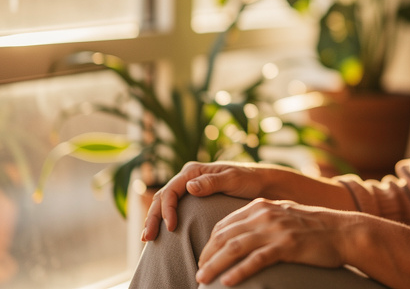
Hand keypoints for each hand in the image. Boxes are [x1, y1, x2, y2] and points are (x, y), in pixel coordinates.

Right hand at [141, 161, 270, 241]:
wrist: (262, 184)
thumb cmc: (249, 180)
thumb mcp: (233, 180)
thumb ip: (212, 182)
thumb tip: (189, 187)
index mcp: (194, 171)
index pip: (171, 190)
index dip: (167, 209)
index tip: (171, 227)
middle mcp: (188, 177)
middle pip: (162, 197)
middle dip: (153, 217)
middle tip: (147, 238)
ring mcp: (190, 187)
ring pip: (164, 203)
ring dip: (155, 219)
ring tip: (147, 238)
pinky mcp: (194, 198)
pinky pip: (174, 208)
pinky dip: (164, 219)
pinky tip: (161, 234)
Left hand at [195, 199, 351, 286]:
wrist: (343, 231)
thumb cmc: (313, 227)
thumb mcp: (283, 215)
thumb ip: (262, 220)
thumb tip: (242, 233)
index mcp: (261, 206)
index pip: (225, 224)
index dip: (210, 242)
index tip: (203, 257)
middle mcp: (265, 214)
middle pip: (226, 235)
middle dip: (208, 255)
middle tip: (198, 272)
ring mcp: (276, 229)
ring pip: (236, 248)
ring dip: (216, 265)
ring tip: (203, 279)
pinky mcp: (287, 245)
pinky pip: (257, 259)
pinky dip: (239, 271)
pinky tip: (228, 282)